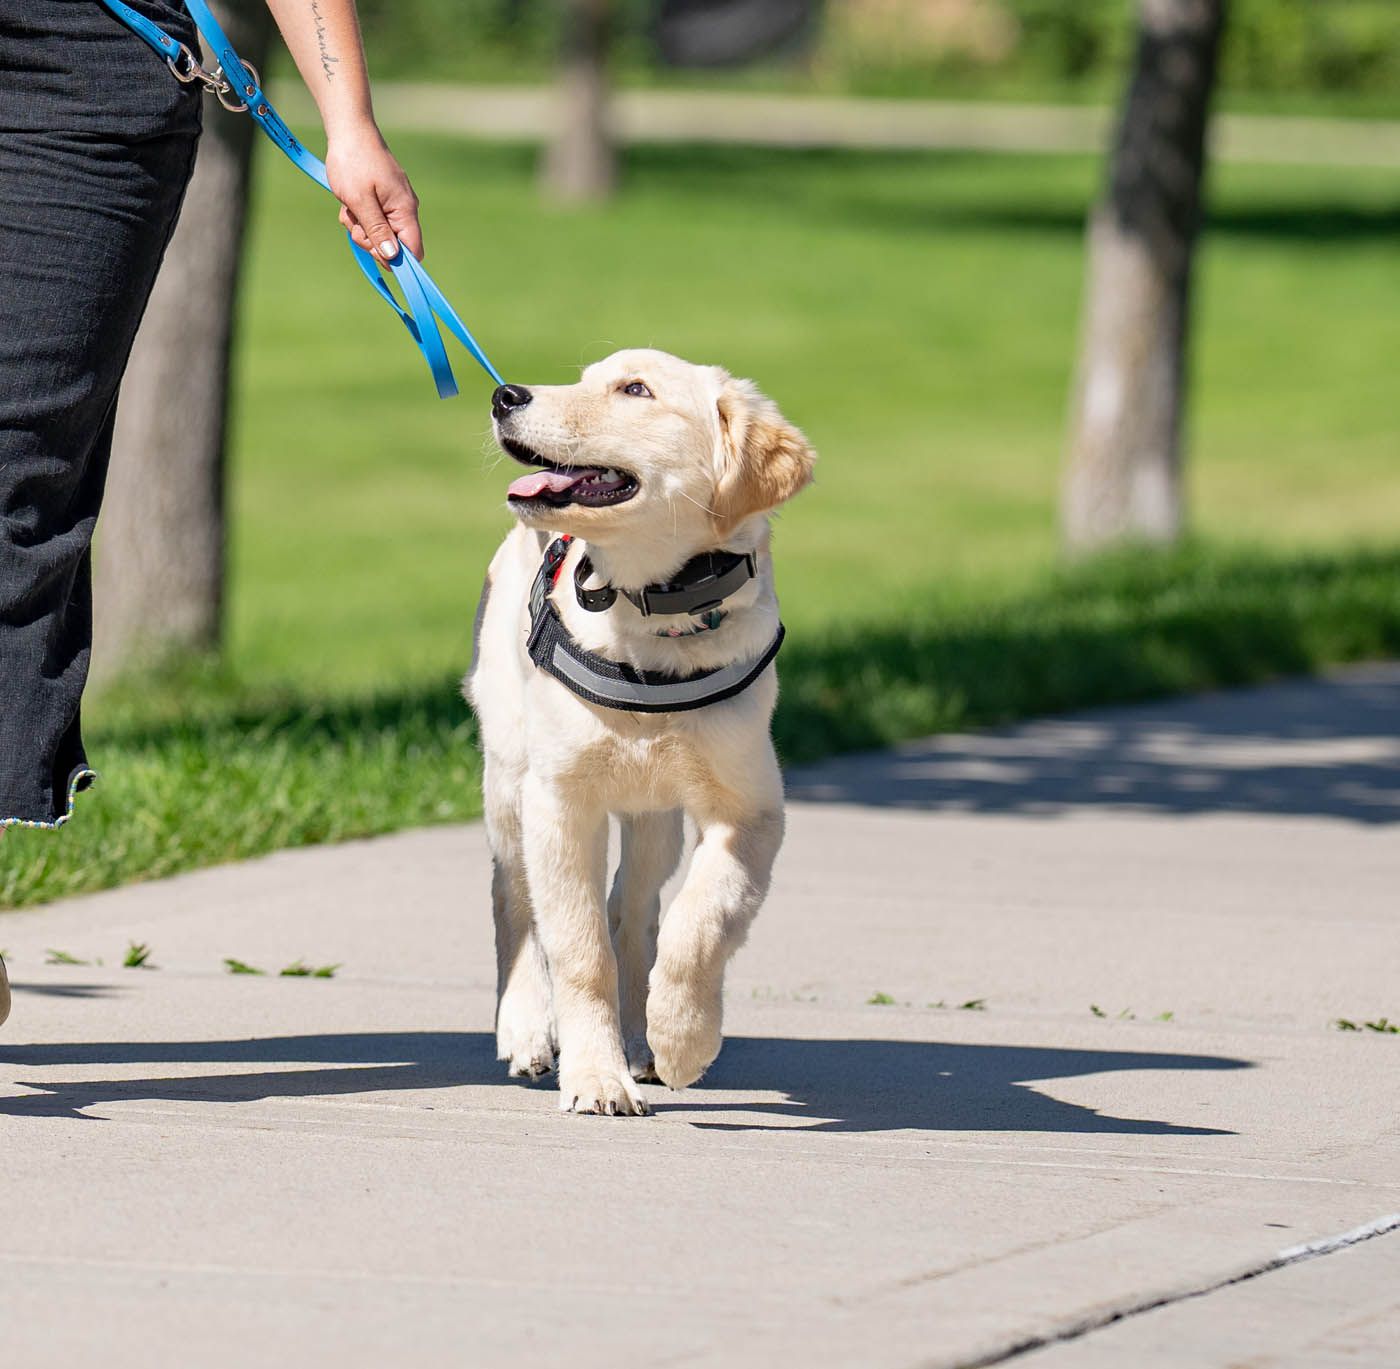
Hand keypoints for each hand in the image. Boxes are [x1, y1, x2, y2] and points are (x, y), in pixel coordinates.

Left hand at [324, 123, 422, 264]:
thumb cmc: (353, 162)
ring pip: (381, 233)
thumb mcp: (360, 200)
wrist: (349, 130)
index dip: (398, 261)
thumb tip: (392, 257)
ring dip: (361, 227)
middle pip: (395, 245)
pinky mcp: (384, 199)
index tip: (375, 254)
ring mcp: (395, 204)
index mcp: (405, 210)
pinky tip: (350, 201)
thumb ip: (377, 230)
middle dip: (371, 241)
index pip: (414, 251)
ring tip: (349, 206)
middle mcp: (405, 209)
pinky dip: (360, 216)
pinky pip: (374, 219)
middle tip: (354, 222)